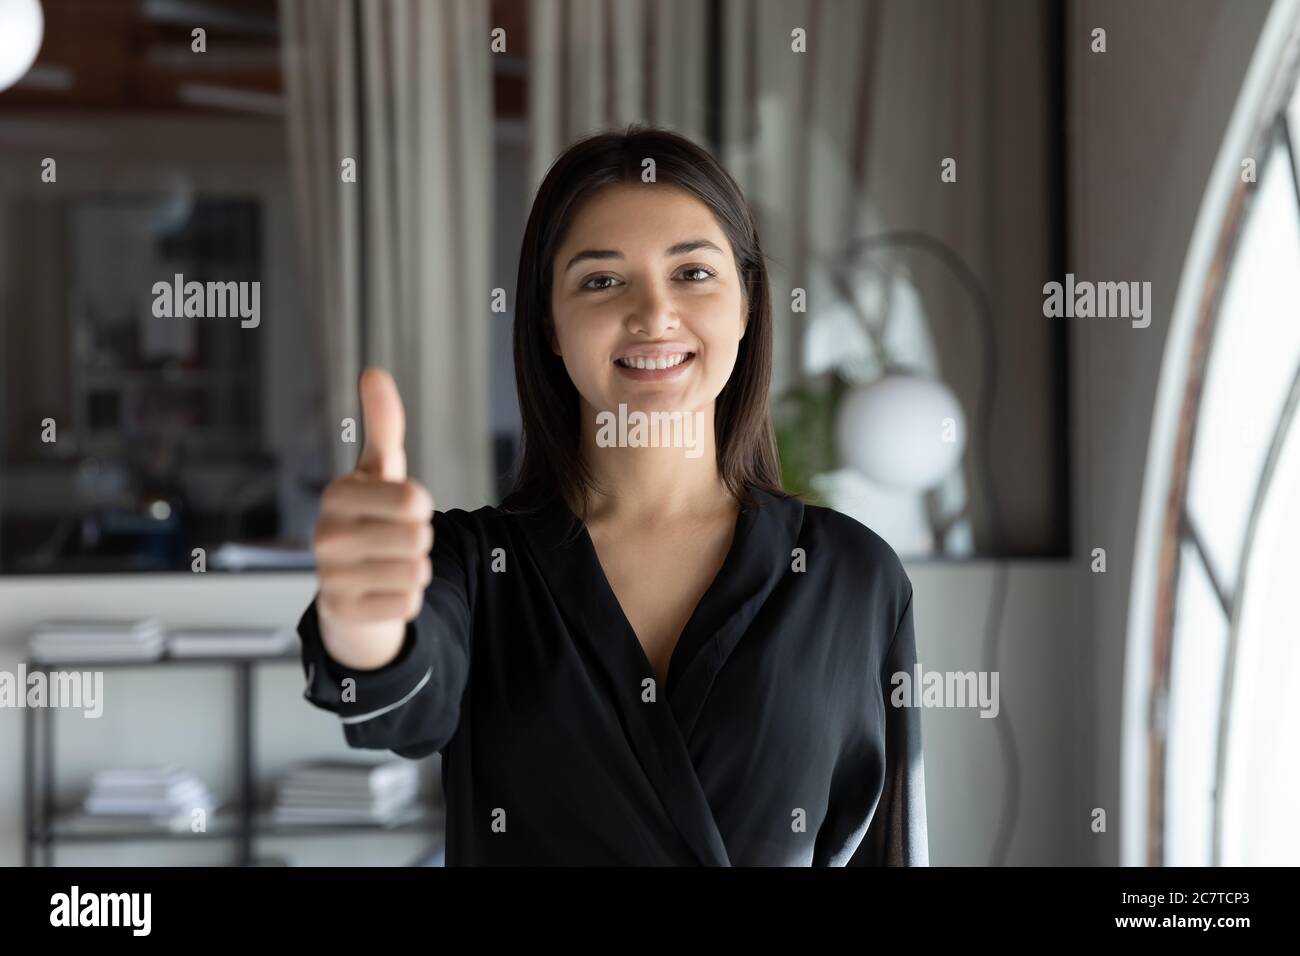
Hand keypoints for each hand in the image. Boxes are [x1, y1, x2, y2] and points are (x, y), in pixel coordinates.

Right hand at [312, 368, 433, 667]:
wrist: (345, 585)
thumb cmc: (368, 518)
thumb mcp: (377, 471)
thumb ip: (383, 424)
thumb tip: (374, 371)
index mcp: (338, 494)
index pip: (413, 501)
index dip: (420, 507)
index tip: (400, 508)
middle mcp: (325, 535)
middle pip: (419, 538)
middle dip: (418, 540)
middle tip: (393, 540)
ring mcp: (330, 577)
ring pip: (417, 573)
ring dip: (416, 570)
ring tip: (388, 564)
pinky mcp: (342, 613)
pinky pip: (408, 604)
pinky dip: (406, 600)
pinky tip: (383, 591)